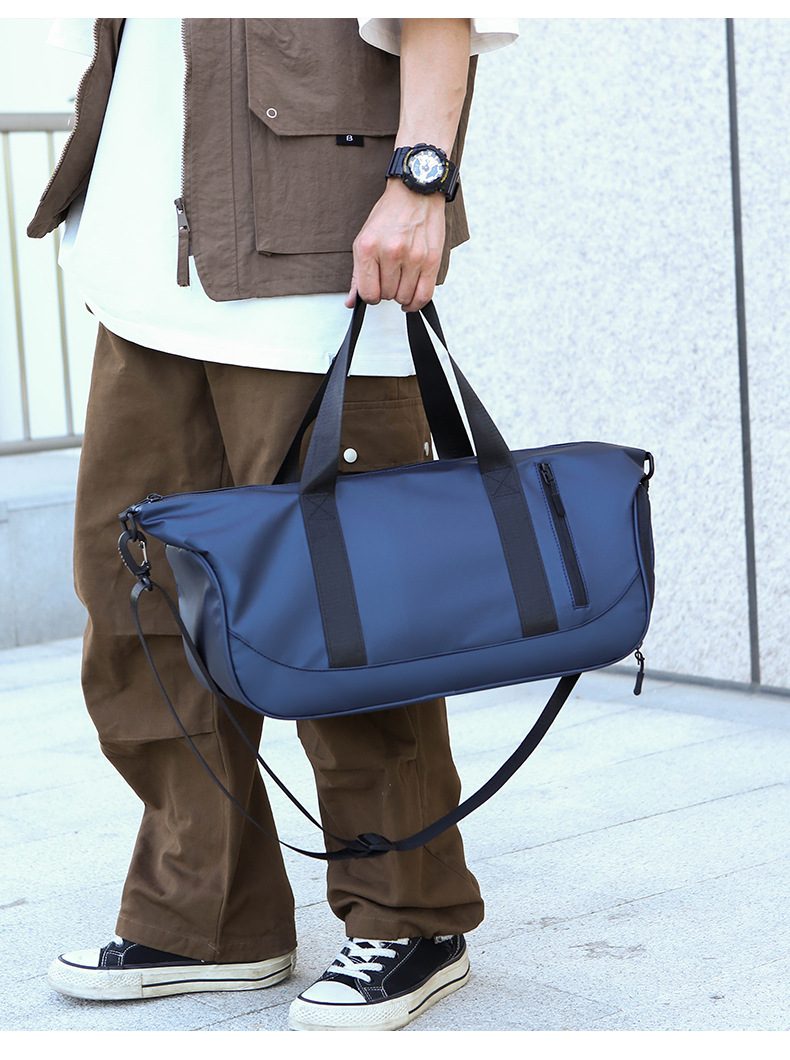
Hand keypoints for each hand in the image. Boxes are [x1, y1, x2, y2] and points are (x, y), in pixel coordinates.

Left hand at [345, 180, 445, 312]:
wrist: (416, 193)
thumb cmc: (390, 216)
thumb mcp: (365, 241)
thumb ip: (358, 274)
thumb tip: (351, 302)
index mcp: (368, 248)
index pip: (367, 293)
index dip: (370, 296)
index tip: (374, 290)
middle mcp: (391, 252)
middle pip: (387, 296)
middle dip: (387, 291)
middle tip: (389, 277)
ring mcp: (413, 257)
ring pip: (404, 297)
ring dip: (402, 294)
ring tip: (401, 279)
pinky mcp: (431, 260)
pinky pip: (424, 295)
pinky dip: (417, 301)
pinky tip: (412, 296)